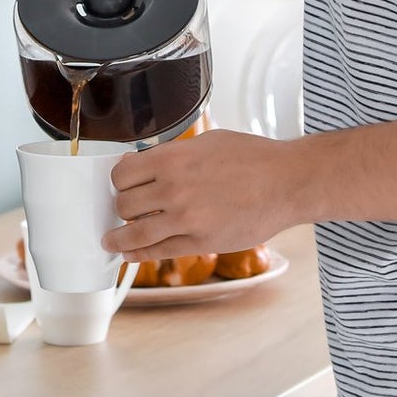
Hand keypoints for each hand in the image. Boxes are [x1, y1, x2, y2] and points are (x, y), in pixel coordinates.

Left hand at [102, 129, 300, 259]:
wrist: (285, 182)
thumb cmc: (251, 157)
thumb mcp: (206, 142)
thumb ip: (171, 155)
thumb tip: (140, 164)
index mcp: (173, 158)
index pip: (122, 174)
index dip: (119, 180)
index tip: (121, 184)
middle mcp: (174, 188)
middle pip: (124, 204)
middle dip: (120, 207)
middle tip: (123, 209)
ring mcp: (186, 218)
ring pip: (134, 232)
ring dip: (118, 238)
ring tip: (111, 240)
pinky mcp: (200, 241)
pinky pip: (159, 251)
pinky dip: (139, 253)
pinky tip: (131, 254)